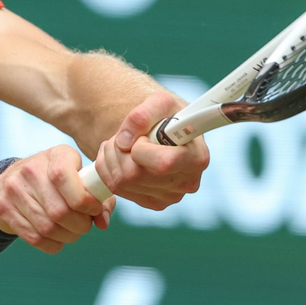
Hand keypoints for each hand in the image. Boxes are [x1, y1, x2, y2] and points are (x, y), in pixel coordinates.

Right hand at [0, 145, 116, 253]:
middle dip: (80, 225)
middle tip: (85, 225)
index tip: (93, 210)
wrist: (12, 180)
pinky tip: (57, 239)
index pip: (64, 176)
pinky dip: (52, 244)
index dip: (84, 200)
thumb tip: (103, 222)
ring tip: (72, 232)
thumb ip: (98, 198)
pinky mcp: (3, 208)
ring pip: (47, 227)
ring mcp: (13, 188)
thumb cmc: (56, 181)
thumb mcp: (78, 178)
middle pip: (59, 210)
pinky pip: (34, 237)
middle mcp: (31, 169)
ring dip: (67, 236)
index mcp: (55, 155)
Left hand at [93, 91, 209, 209]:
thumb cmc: (167, 115)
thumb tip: (123, 142)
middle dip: (120, 150)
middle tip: (126, 136)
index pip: (163, 163)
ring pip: (121, 182)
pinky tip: (120, 156)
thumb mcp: (159, 102)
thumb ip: (141, 115)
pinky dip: (108, 168)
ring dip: (111, 156)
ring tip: (122, 143)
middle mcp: (187, 183)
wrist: (165, 131)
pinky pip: (116, 188)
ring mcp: (169, 197)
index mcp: (197, 158)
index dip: (142, 150)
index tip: (142, 137)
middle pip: (135, 175)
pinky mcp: (152, 203)